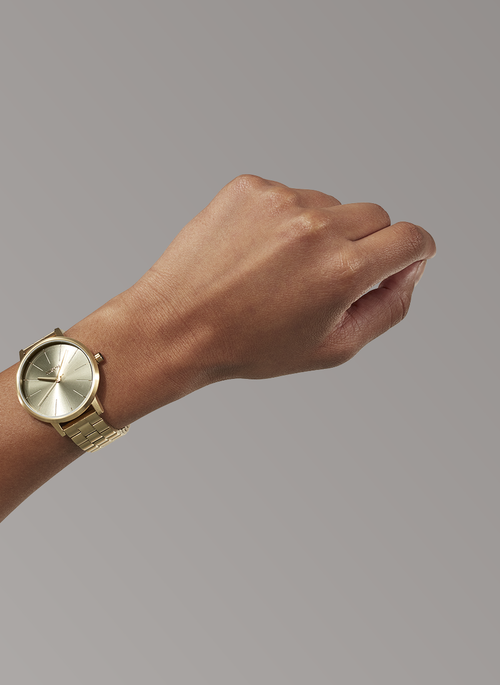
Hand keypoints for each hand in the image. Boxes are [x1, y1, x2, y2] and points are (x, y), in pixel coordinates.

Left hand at [131, 174, 435, 384]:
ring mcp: (281, 201)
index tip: (407, 257)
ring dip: (321, 231)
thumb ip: (388, 308)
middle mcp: (317, 226)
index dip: (415, 251)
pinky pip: (290, 196)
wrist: (177, 326)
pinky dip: (284, 221)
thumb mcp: (333, 348)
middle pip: (376, 216)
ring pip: (331, 204)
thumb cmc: (251, 346)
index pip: (411, 239)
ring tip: (280, 270)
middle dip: (367, 244)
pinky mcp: (250, 187)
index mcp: (344, 269)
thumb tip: (410, 269)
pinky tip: (257, 253)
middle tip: (330, 277)